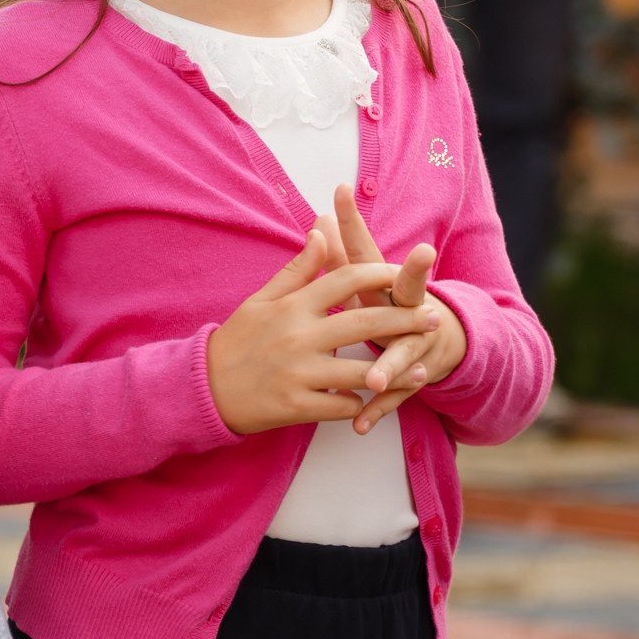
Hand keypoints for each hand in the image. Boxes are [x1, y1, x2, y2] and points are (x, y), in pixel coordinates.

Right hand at [205, 232, 443, 435]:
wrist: (204, 387)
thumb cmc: (238, 340)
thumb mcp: (262, 299)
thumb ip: (297, 269)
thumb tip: (322, 231)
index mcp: (292, 306)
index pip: (346, 279)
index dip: (380, 275)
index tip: (404, 275)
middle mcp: (298, 337)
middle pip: (364, 323)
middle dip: (404, 320)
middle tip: (433, 318)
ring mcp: (298, 374)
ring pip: (360, 372)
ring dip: (395, 372)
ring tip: (420, 368)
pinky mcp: (297, 407)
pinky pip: (342, 406)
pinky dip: (361, 403)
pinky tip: (376, 399)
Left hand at [323, 184, 467, 434]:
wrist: (445, 340)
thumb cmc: (393, 303)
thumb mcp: (371, 280)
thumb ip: (344, 252)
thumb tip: (320, 214)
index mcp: (389, 282)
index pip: (368, 247)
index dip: (352, 221)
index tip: (339, 192)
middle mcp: (411, 308)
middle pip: (408, 294)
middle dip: (411, 279)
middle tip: (411, 272)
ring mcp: (416, 343)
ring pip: (403, 354)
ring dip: (388, 368)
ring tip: (371, 380)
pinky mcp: (414, 375)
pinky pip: (396, 396)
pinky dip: (378, 411)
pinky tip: (360, 423)